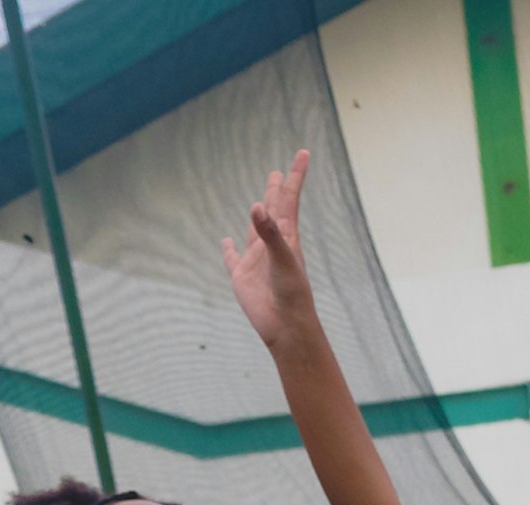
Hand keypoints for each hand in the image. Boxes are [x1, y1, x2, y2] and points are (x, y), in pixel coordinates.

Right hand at [222, 150, 318, 350]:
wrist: (286, 327)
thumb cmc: (292, 294)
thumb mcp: (284, 260)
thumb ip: (270, 233)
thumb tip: (257, 207)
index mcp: (286, 236)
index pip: (290, 199)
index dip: (295, 176)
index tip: (303, 153)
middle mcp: (271, 244)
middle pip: (273, 210)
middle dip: (276, 190)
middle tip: (278, 173)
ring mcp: (256, 260)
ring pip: (254, 231)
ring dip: (256, 216)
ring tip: (258, 202)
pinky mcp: (241, 277)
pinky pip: (232, 258)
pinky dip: (228, 249)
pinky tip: (226, 241)